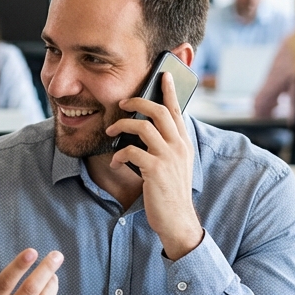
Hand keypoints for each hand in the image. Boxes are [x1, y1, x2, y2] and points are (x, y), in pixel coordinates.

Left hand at [106, 73, 203, 259]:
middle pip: (159, 111)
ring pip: (143, 127)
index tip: (163, 75)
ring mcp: (168, 157)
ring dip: (122, 126)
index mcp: (184, 143)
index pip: (177, 110)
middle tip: (123, 102)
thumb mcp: (174, 165)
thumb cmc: (170, 193)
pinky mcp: (155, 170)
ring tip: (111, 132)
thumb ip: (166, 146)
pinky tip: (114, 162)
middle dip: (138, 101)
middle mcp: (179, 146)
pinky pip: (131, 151)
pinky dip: (118, 154)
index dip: (169, 91)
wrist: (177, 220)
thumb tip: (146, 130)